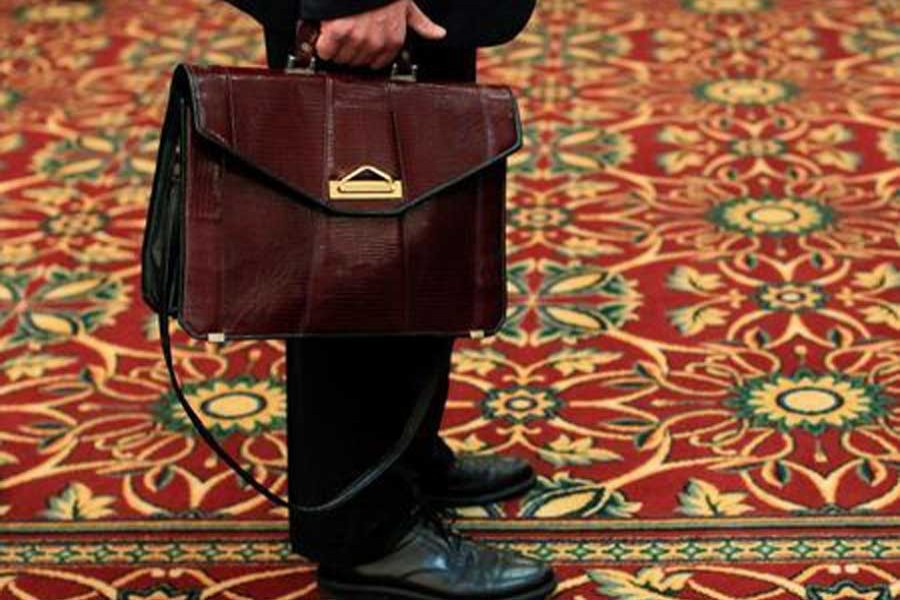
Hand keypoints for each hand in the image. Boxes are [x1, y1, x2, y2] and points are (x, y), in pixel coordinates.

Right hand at [315, 0, 445, 68]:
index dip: (365, 52)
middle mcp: (376, 43)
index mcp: (393, 40)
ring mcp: (356, 39)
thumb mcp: (407, 6)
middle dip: (350, 49)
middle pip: (356, 62)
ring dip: (335, 48)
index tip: (359, 41)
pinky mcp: (337, 33)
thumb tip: (439, 34)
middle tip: (347, 31)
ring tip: (337, 29)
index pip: (376, 63)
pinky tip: (325, 32)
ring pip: (340, 58)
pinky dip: (322, 44)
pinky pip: (325, 51)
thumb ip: (421, 23)